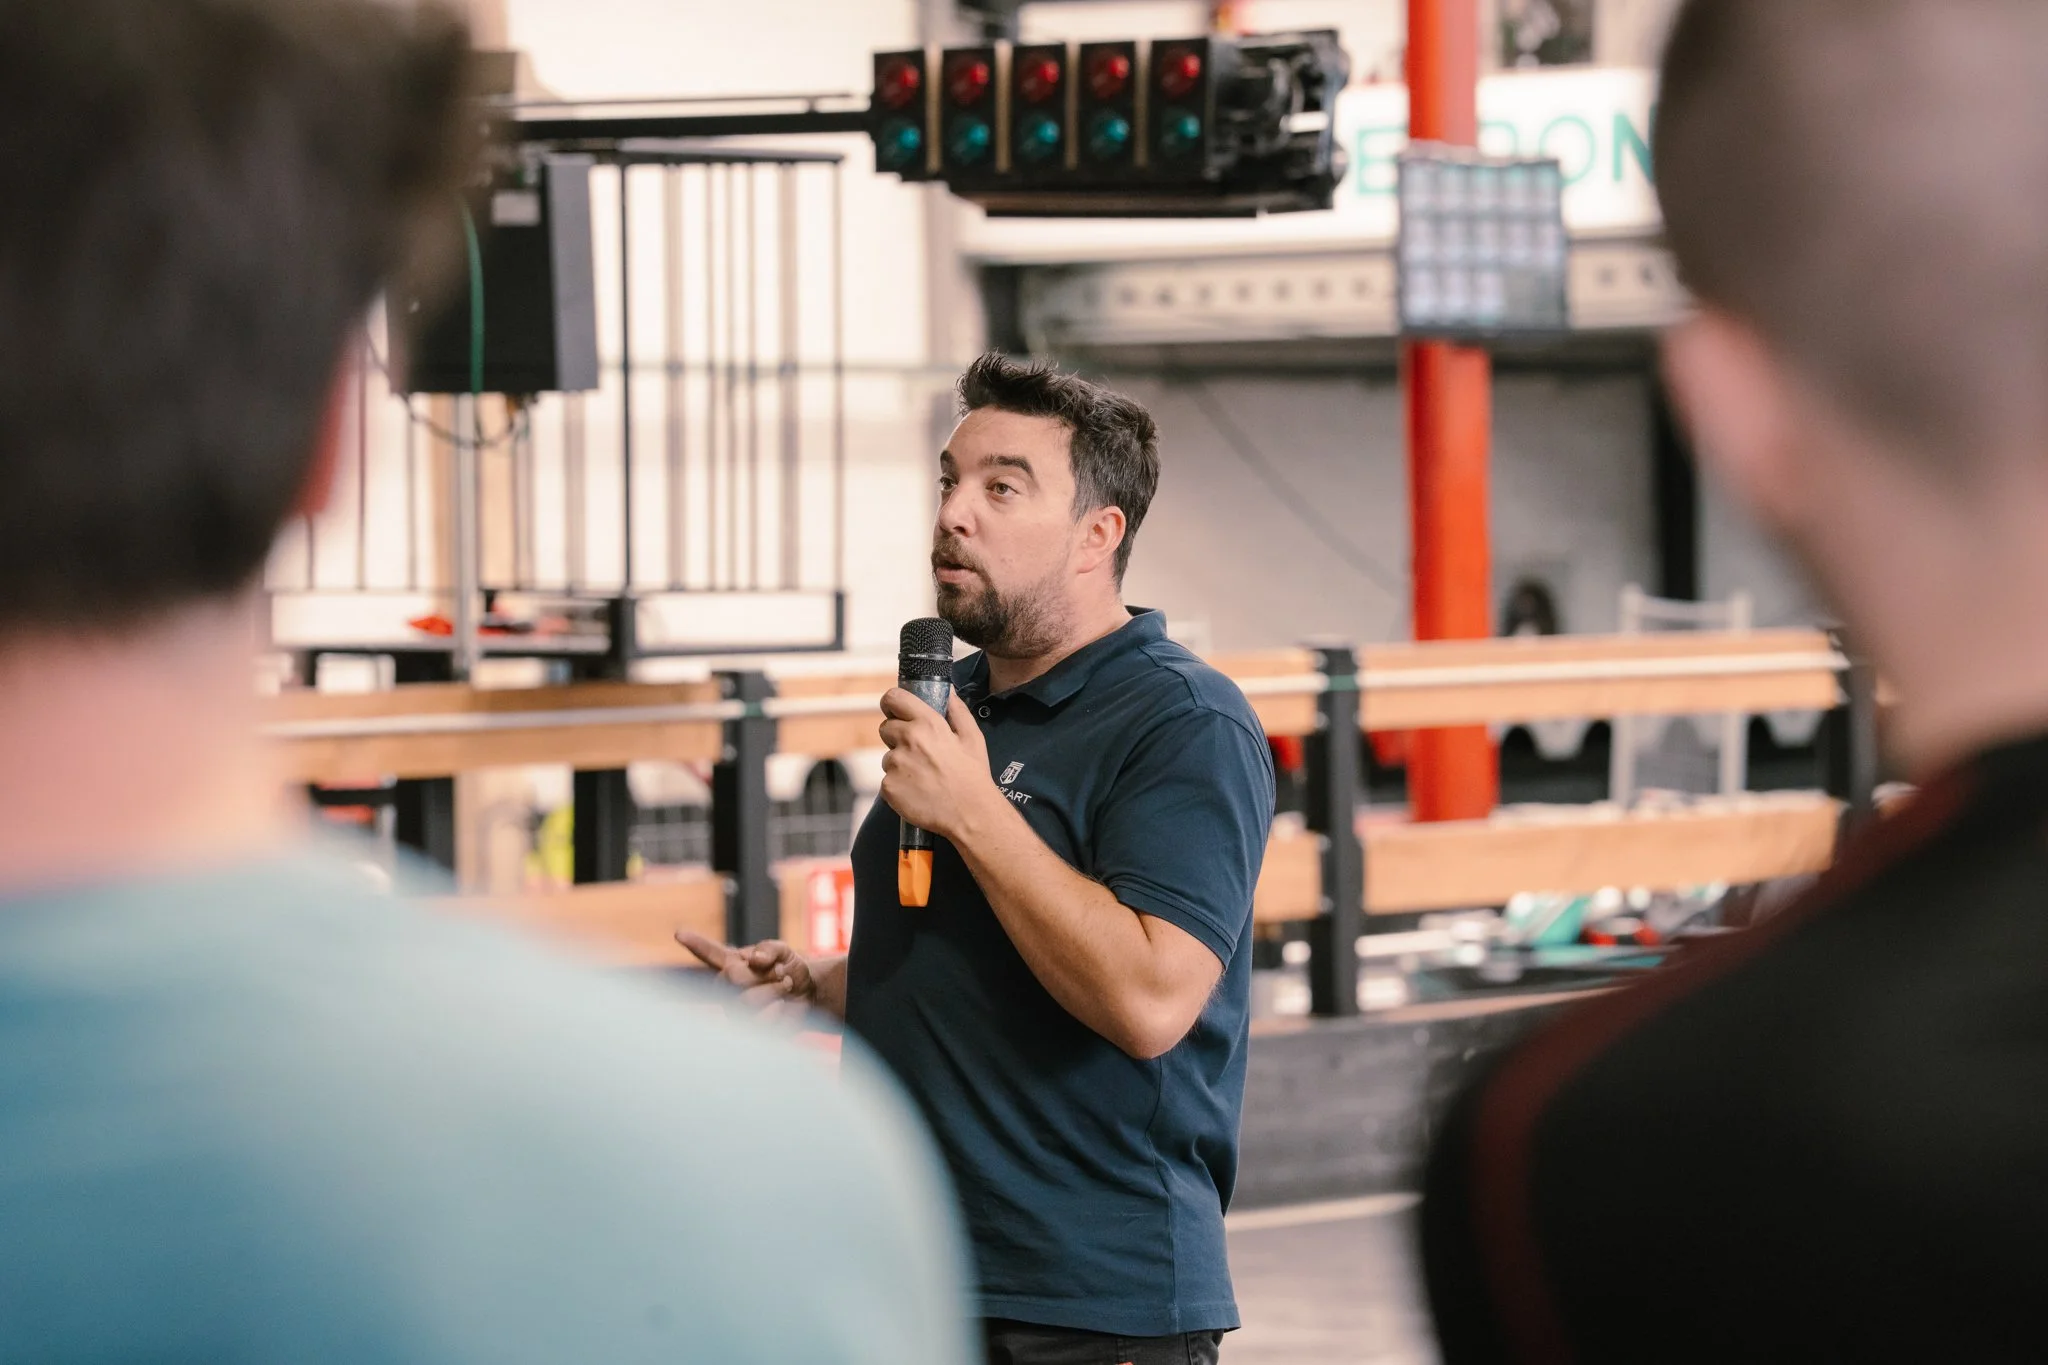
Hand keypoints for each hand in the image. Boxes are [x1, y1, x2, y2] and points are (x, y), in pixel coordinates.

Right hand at [676, 931, 815, 1020]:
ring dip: (775, 991)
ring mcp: (735, 1010)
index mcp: (731, 964)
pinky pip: (762, 1020)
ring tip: (785, 986)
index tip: (680, 933)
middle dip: (763, 974)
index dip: (695, 943)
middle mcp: (727, 987)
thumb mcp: (783, 951)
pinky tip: (782, 1007)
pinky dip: (780, 1010)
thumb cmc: (789, 969)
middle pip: (731, 978)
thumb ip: (769, 949)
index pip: (709, 953)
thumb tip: (754, 960)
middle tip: (780, 973)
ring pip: (747, 1001)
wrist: (808, 993)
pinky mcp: (748, 1029)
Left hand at [878, 689, 997, 841]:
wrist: (970, 814)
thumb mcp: (972, 738)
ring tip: (923, 777)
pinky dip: (899, 786)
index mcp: (928, 724)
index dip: (892, 704)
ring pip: (888, 758)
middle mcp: (908, 740)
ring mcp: (896, 764)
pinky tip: (917, 791)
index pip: (893, 698)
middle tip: (918, 753)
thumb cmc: (973, 776)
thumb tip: (949, 693)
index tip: (895, 711)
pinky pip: (887, 781)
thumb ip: (958, 711)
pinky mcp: (888, 787)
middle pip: (886, 728)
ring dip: (900, 765)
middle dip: (897, 737)